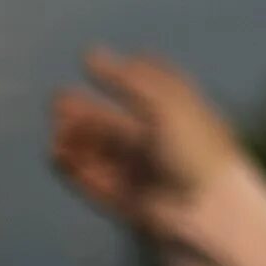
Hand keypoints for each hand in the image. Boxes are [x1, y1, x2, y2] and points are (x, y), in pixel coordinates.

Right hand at [49, 50, 241, 230]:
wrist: (206, 211)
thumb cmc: (196, 152)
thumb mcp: (165, 106)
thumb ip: (127, 80)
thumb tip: (88, 54)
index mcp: (179, 121)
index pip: (146, 94)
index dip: (121, 78)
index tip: (92, 64)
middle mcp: (158, 147)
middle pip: (109, 125)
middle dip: (81, 112)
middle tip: (61, 102)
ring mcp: (141, 175)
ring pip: (95, 152)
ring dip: (73, 137)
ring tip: (61, 129)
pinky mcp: (125, 202)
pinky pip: (89, 179)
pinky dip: (71, 165)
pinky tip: (59, 151)